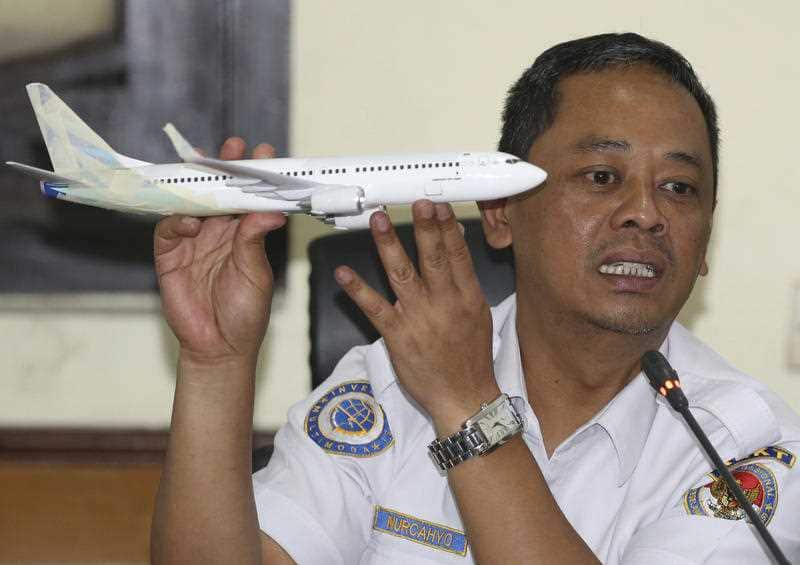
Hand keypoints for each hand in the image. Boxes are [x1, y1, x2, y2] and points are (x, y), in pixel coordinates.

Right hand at [154, 139, 285, 367]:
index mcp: (244, 234)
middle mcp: (218, 233)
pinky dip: (176, 221)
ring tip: (208, 170)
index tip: (266, 154)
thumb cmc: (245, 313)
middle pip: (219, 193)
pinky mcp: (170, 257)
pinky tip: (189, 221)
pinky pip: (168, 230)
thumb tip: (271, 212)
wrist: (220, 347)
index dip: (254, 176)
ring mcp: (193, 243)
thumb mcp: (256, 274)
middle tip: (233, 147)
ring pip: (191, 204)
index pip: (248, 197)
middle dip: (224, 168)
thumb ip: (254, 241)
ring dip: (198, 186)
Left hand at [335, 200, 499, 433]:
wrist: (463, 396)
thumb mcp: (480, 315)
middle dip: (425, 227)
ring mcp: (419, 318)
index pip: (457, 255)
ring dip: (389, 245)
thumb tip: (456, 249)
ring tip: (379, 221)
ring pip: (402, 275)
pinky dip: (358, 289)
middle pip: (433, 258)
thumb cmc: (471, 358)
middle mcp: (444, 304)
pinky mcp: (398, 335)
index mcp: (467, 297)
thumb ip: (466, 283)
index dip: (447, 227)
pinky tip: (344, 272)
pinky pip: (374, 308)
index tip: (439, 206)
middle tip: (417, 203)